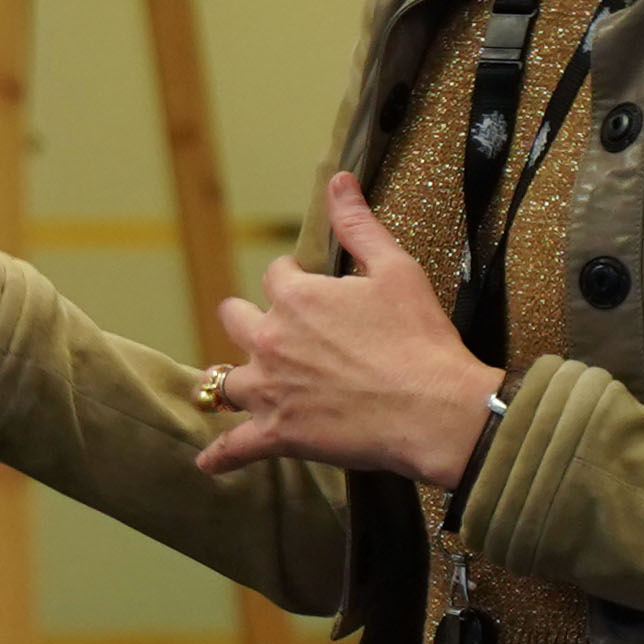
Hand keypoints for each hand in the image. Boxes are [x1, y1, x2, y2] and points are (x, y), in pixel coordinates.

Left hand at [194, 175, 499, 486]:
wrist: (435, 408)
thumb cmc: (420, 338)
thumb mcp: (395, 269)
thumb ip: (359, 226)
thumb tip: (338, 181)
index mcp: (296, 298)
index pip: (275, 277)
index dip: (292, 279)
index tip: (308, 289)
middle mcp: (271, 341)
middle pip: (236, 321)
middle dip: (250, 321)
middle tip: (272, 332)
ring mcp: (270, 390)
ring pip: (225, 381)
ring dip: (233, 379)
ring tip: (239, 384)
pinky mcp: (278, 434)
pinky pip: (235, 447)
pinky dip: (221, 455)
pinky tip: (208, 462)